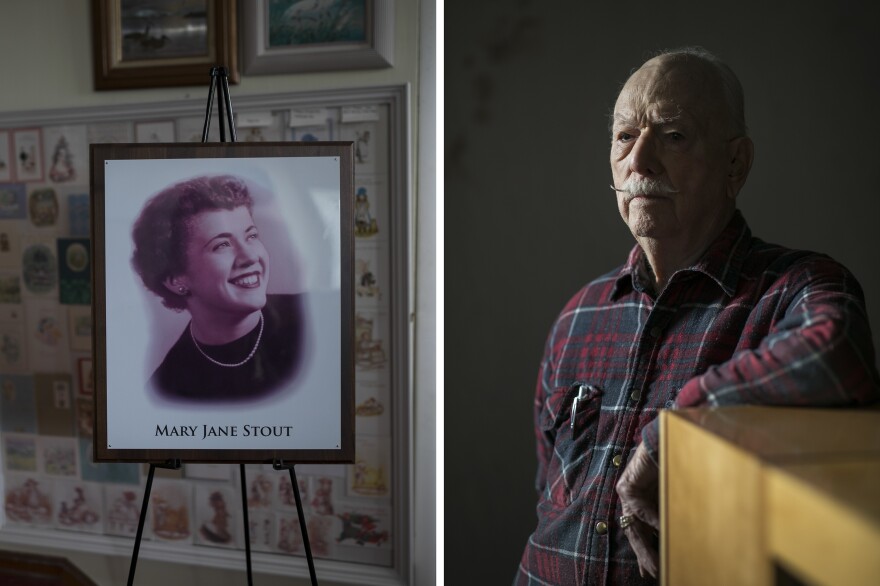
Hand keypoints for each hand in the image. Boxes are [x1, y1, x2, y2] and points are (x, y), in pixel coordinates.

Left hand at [615, 442, 659, 578]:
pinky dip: (651, 518)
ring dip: (645, 546)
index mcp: (642, 505)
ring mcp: (626, 494)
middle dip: (645, 556)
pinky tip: (661, 530)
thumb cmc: (671, 467)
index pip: (642, 534)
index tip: (652, 572)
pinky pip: (639, 507)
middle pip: (635, 535)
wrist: (664, 442)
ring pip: (633, 526)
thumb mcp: (672, 497)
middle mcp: (631, 501)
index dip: (646, 553)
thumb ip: (670, 516)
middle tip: (654, 573)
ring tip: (654, 564)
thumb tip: (679, 536)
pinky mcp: (625, 486)